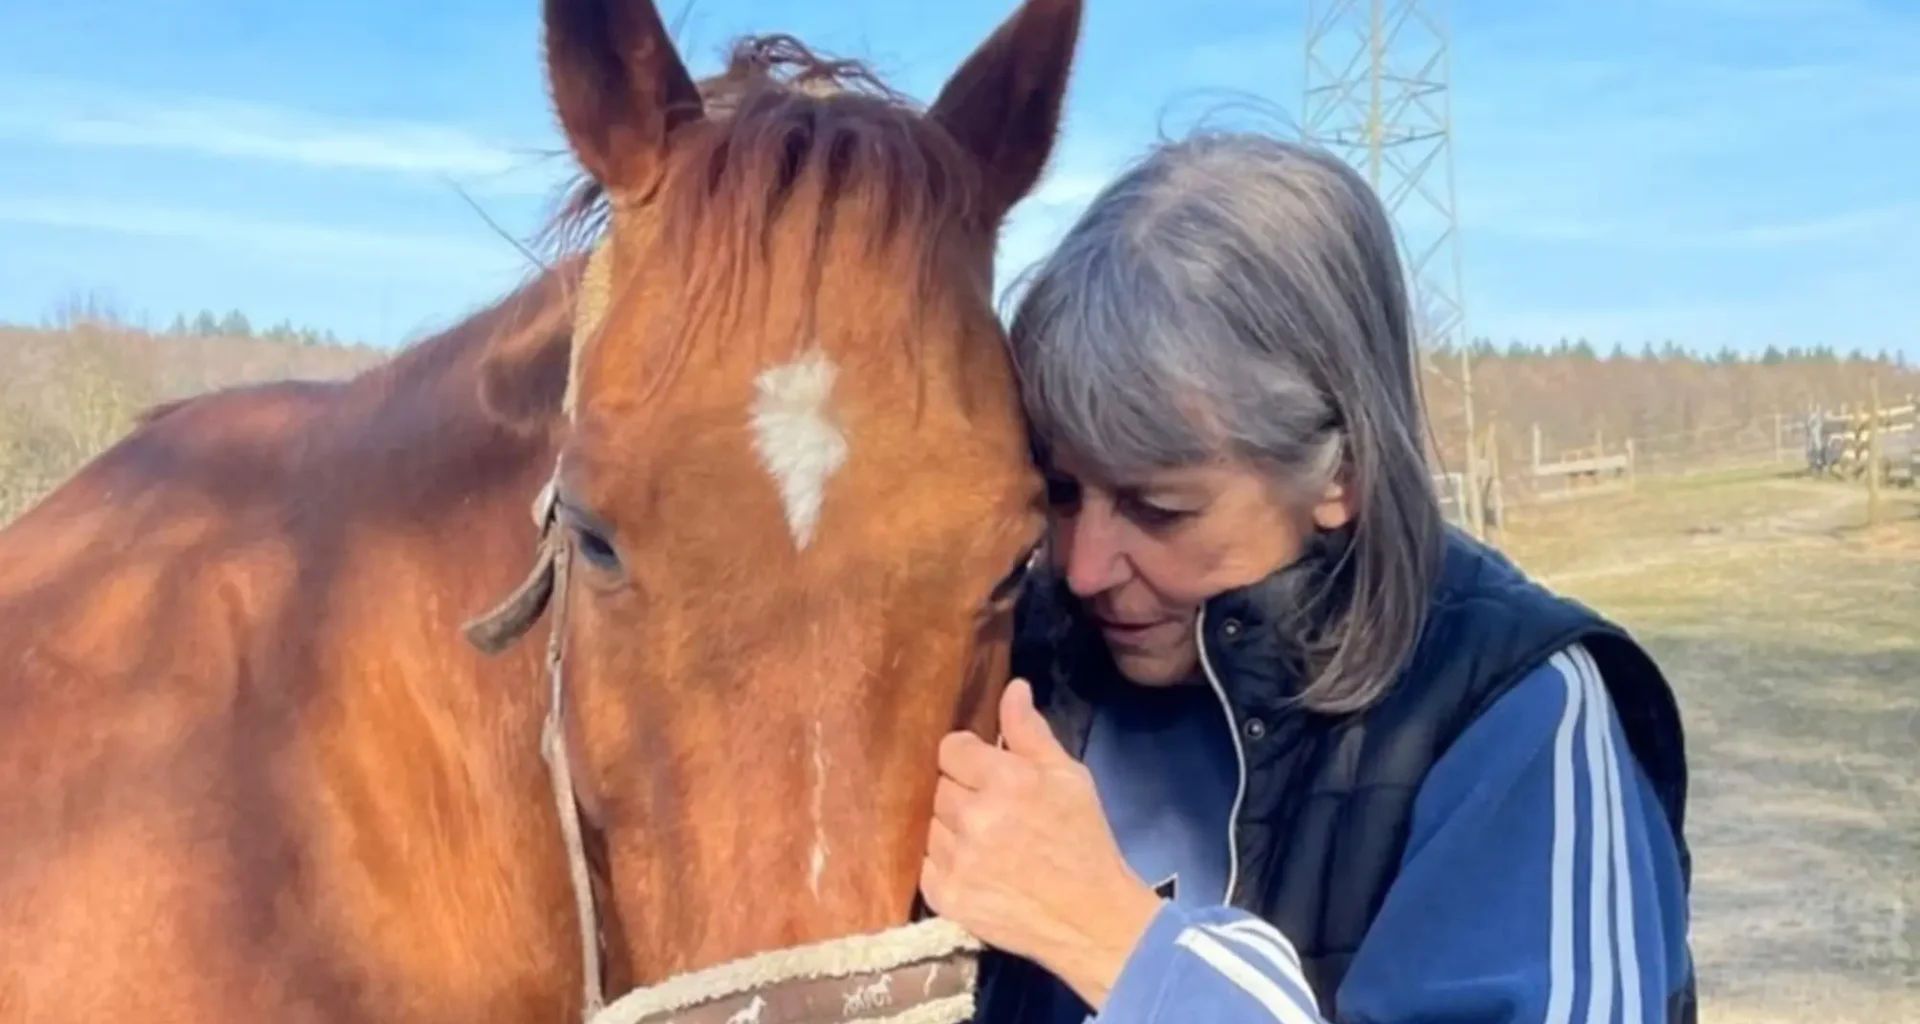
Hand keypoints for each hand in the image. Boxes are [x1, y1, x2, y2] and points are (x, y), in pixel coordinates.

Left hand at [919, 678, 1164, 1008]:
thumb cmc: (1084, 841)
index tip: (983, 768)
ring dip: (948, 825)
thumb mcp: (1069, 777)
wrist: (1091, 917)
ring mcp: (955, 860)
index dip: (966, 755)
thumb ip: (1031, 732)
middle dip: (959, 790)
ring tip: (981, 838)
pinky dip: (942, 861)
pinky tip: (970, 864)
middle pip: (937, 785)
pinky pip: (923, 862)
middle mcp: (974, 818)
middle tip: (987, 806)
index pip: (950, 748)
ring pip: (928, 823)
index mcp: (1006, 781)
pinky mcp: (945, 896)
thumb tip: (1012, 688)